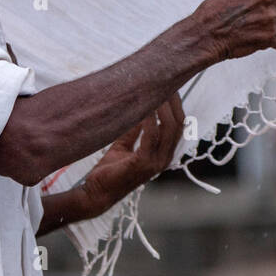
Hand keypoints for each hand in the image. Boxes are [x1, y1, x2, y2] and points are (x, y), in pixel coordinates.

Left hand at [80, 93, 186, 212]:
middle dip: (173, 102)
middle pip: (178, 124)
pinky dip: (149, 119)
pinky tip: (143, 107)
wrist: (97, 193)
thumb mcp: (125, 144)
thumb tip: (137, 107)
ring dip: (162, 107)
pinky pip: (151, 136)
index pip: (179, 125)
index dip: (175, 104)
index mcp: (163, 153)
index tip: (168, 85)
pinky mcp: (142, 164)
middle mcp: (164, 158)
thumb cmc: (110, 169)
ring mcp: (155, 163)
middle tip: (163, 82)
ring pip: (168, 128)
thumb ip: (134, 129)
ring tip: (154, 90)